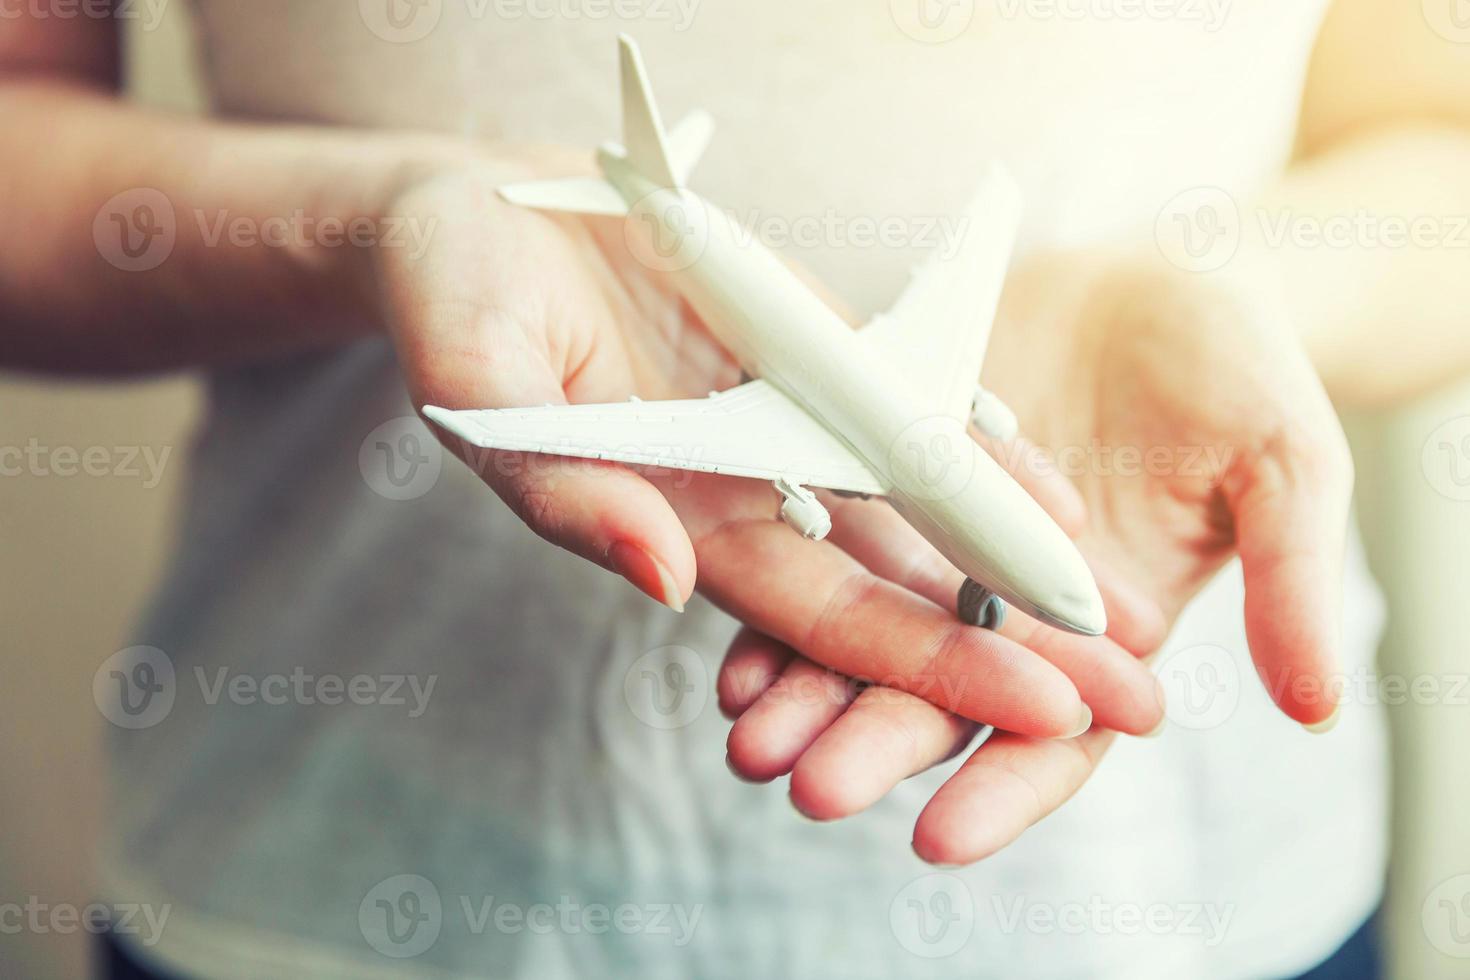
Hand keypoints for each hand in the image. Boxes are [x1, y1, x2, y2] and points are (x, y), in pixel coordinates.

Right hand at [374, 158, 1163, 740]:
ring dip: (1022, 560)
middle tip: (1143, 698)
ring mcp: (787, 423)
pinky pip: (905, 403)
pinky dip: (982, 443)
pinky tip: (1058, 485)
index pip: (828, 620)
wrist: (485, 214)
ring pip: (921, 510)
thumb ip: (566, 487)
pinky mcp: (806, 352)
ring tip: (1134, 614)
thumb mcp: (482, 383)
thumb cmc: (458, 298)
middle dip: (1018, 646)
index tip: (1046, 709)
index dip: (937, 665)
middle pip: (903, 588)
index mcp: (681, 524)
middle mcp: (751, 492)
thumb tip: (662, 582)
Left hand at [721, 247, 1352, 864]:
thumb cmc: (1237, 367)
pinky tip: (731, 633)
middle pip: (937, 697)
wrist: (1154, 277)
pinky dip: (782, 591)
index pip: (1055, 734)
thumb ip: (1288, 576)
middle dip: (875, 745)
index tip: (939, 839)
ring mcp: (942, 545)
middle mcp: (1010, 606)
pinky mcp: (885, 477)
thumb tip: (1316, 706)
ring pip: (865, 635)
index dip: (1003, 788)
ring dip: (806, 690)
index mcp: (1106, 630)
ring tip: (748, 735)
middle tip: (812, 787)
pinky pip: (827, 541)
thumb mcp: (1282, 462)